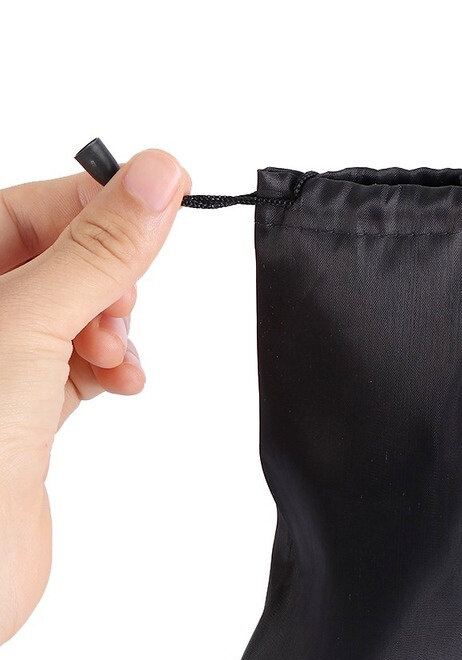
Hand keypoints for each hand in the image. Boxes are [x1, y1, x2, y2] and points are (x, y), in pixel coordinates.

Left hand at [0, 150, 189, 643]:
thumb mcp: (33, 318)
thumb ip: (101, 247)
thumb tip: (158, 174)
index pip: (39, 204)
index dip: (103, 208)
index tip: (164, 205)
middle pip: (68, 258)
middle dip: (108, 283)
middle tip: (114, 314)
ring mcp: (4, 358)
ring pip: (83, 312)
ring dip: (115, 329)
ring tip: (112, 360)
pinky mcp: (29, 402)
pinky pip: (86, 360)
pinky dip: (114, 366)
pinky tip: (121, 382)